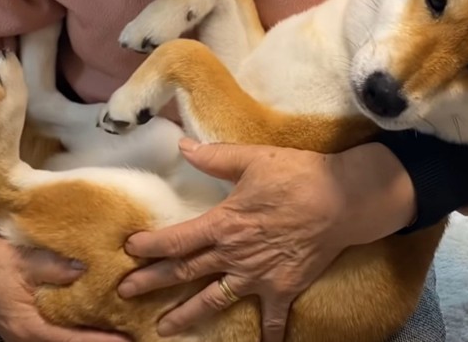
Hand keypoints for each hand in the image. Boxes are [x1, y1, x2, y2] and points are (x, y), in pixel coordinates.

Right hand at [0, 196, 129, 341]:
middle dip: (102, 340)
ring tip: (124, 324)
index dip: (101, 341)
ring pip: (66, 338)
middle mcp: (28, 335)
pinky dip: (79, 324)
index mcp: (28, 326)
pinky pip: (59, 328)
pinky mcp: (29, 321)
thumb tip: (85, 269)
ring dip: (91, 333)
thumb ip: (53, 266)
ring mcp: (28, 331)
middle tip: (134, 332)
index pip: (72, 341)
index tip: (127, 340)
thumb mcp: (20, 260)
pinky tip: (99, 313)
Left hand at [118, 138, 416, 341]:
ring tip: (163, 329)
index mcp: (224, 224)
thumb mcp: (253, 160)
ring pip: (214, 300)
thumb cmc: (297, 176)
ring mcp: (257, 277)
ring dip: (187, 314)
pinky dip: (266, 335)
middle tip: (126, 292)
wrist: (342, 200)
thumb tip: (182, 145)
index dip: (150, 245)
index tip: (129, 250)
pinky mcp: (283, 288)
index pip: (177, 239)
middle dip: (152, 282)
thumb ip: (215, 157)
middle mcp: (234, 255)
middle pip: (185, 272)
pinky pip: (272, 319)